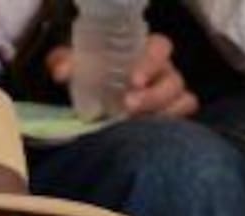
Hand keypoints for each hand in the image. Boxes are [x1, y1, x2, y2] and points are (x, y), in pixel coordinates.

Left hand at [47, 35, 197, 118]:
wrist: (89, 103)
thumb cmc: (90, 77)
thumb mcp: (75, 67)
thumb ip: (65, 63)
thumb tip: (61, 72)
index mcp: (145, 52)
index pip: (160, 49)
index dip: (150, 63)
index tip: (133, 80)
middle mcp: (163, 74)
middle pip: (173, 82)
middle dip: (153, 96)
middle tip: (128, 106)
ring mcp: (170, 98)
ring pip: (182, 103)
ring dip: (162, 115)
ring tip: (135, 125)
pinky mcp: (170, 120)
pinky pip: (181, 124)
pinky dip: (169, 129)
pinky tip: (146, 138)